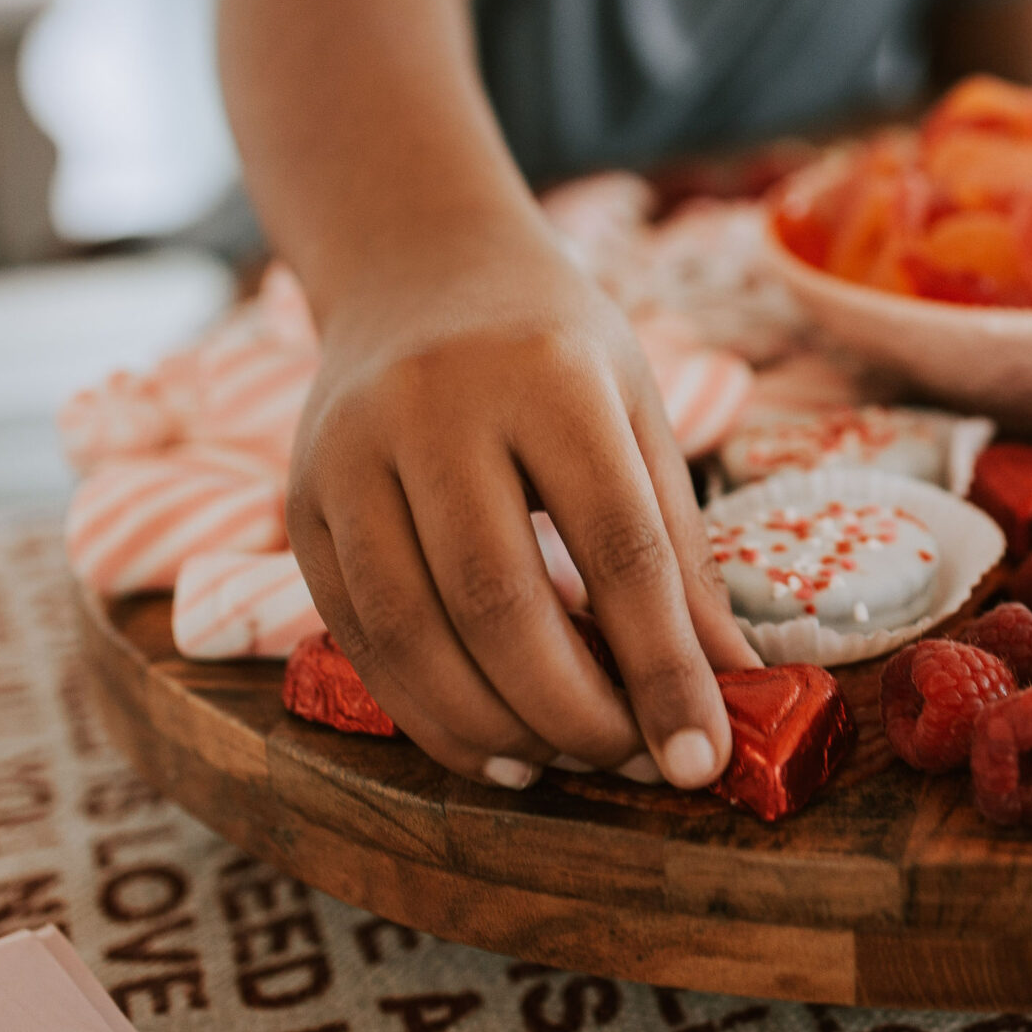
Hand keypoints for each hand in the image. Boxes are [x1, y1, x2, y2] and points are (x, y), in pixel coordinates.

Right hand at [284, 224, 757, 789]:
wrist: (419, 269)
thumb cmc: (555, 352)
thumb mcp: (637, 418)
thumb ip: (678, 551)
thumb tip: (731, 684)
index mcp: (550, 376)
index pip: (617, 546)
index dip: (663, 666)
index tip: (702, 757)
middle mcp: (435, 406)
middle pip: (502, 602)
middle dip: (574, 712)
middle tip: (630, 761)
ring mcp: (350, 454)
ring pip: (414, 633)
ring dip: (494, 728)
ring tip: (560, 762)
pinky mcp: (300, 502)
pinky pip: (358, 635)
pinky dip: (426, 711)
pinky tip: (489, 745)